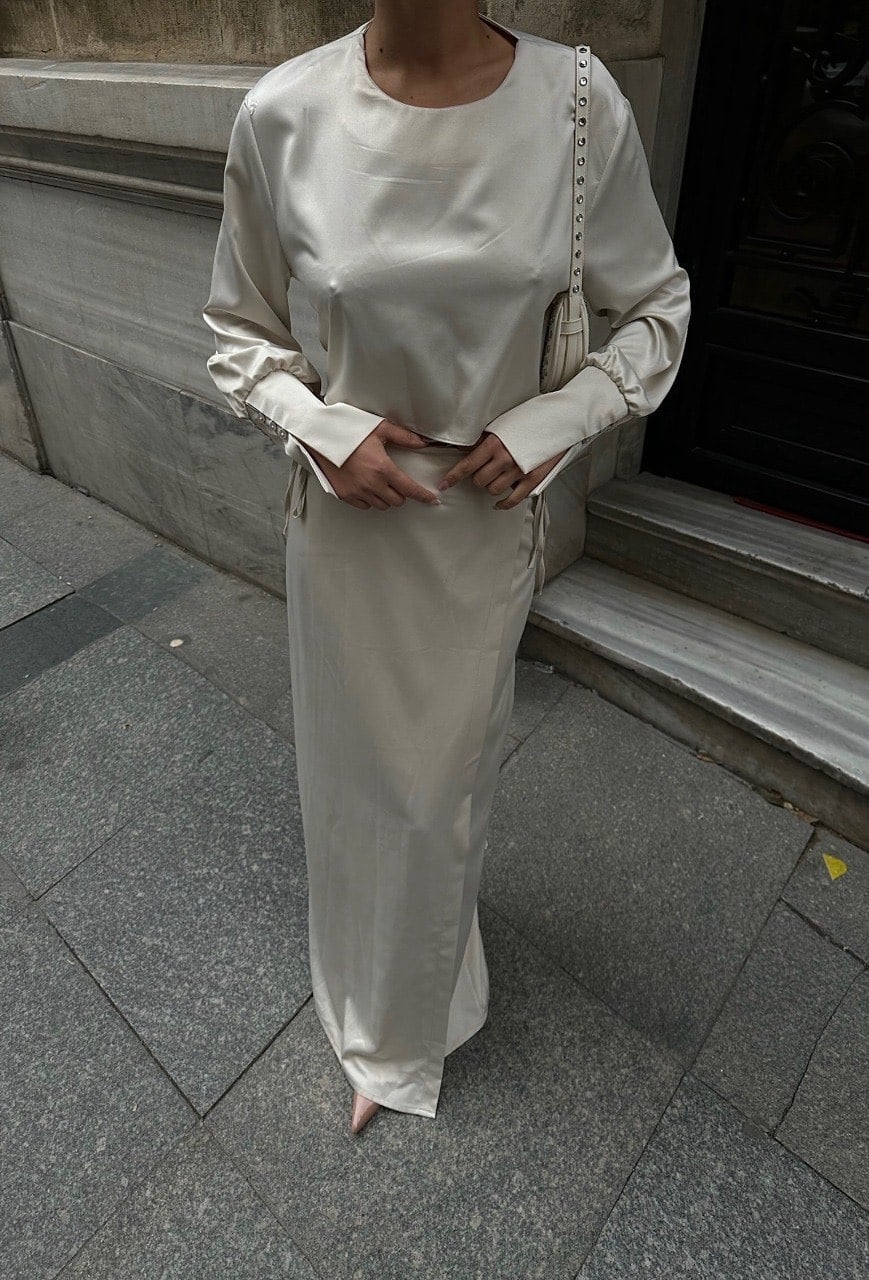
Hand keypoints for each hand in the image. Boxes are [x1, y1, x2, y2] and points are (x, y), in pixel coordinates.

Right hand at [305, 420, 441, 509]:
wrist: (320, 437)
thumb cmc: (348, 431)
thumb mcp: (379, 428)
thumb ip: (403, 437)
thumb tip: (422, 443)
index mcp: (383, 468)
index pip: (410, 488)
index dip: (423, 496)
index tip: (432, 500)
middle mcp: (371, 484)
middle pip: (397, 501)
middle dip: (400, 493)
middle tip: (395, 481)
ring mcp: (357, 492)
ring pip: (381, 505)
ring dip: (385, 497)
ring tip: (380, 483)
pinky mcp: (345, 495)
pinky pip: (364, 505)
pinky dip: (369, 499)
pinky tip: (366, 486)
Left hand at [437, 432, 567, 507]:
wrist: (558, 421)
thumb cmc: (530, 419)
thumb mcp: (502, 424)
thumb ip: (483, 439)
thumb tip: (464, 449)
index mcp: (494, 444)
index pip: (467, 465)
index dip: (453, 477)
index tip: (444, 484)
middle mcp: (505, 459)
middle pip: (479, 481)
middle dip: (477, 477)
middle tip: (483, 470)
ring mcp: (519, 471)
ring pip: (493, 490)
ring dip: (491, 486)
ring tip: (496, 477)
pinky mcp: (533, 480)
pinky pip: (512, 500)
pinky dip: (503, 504)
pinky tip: (498, 503)